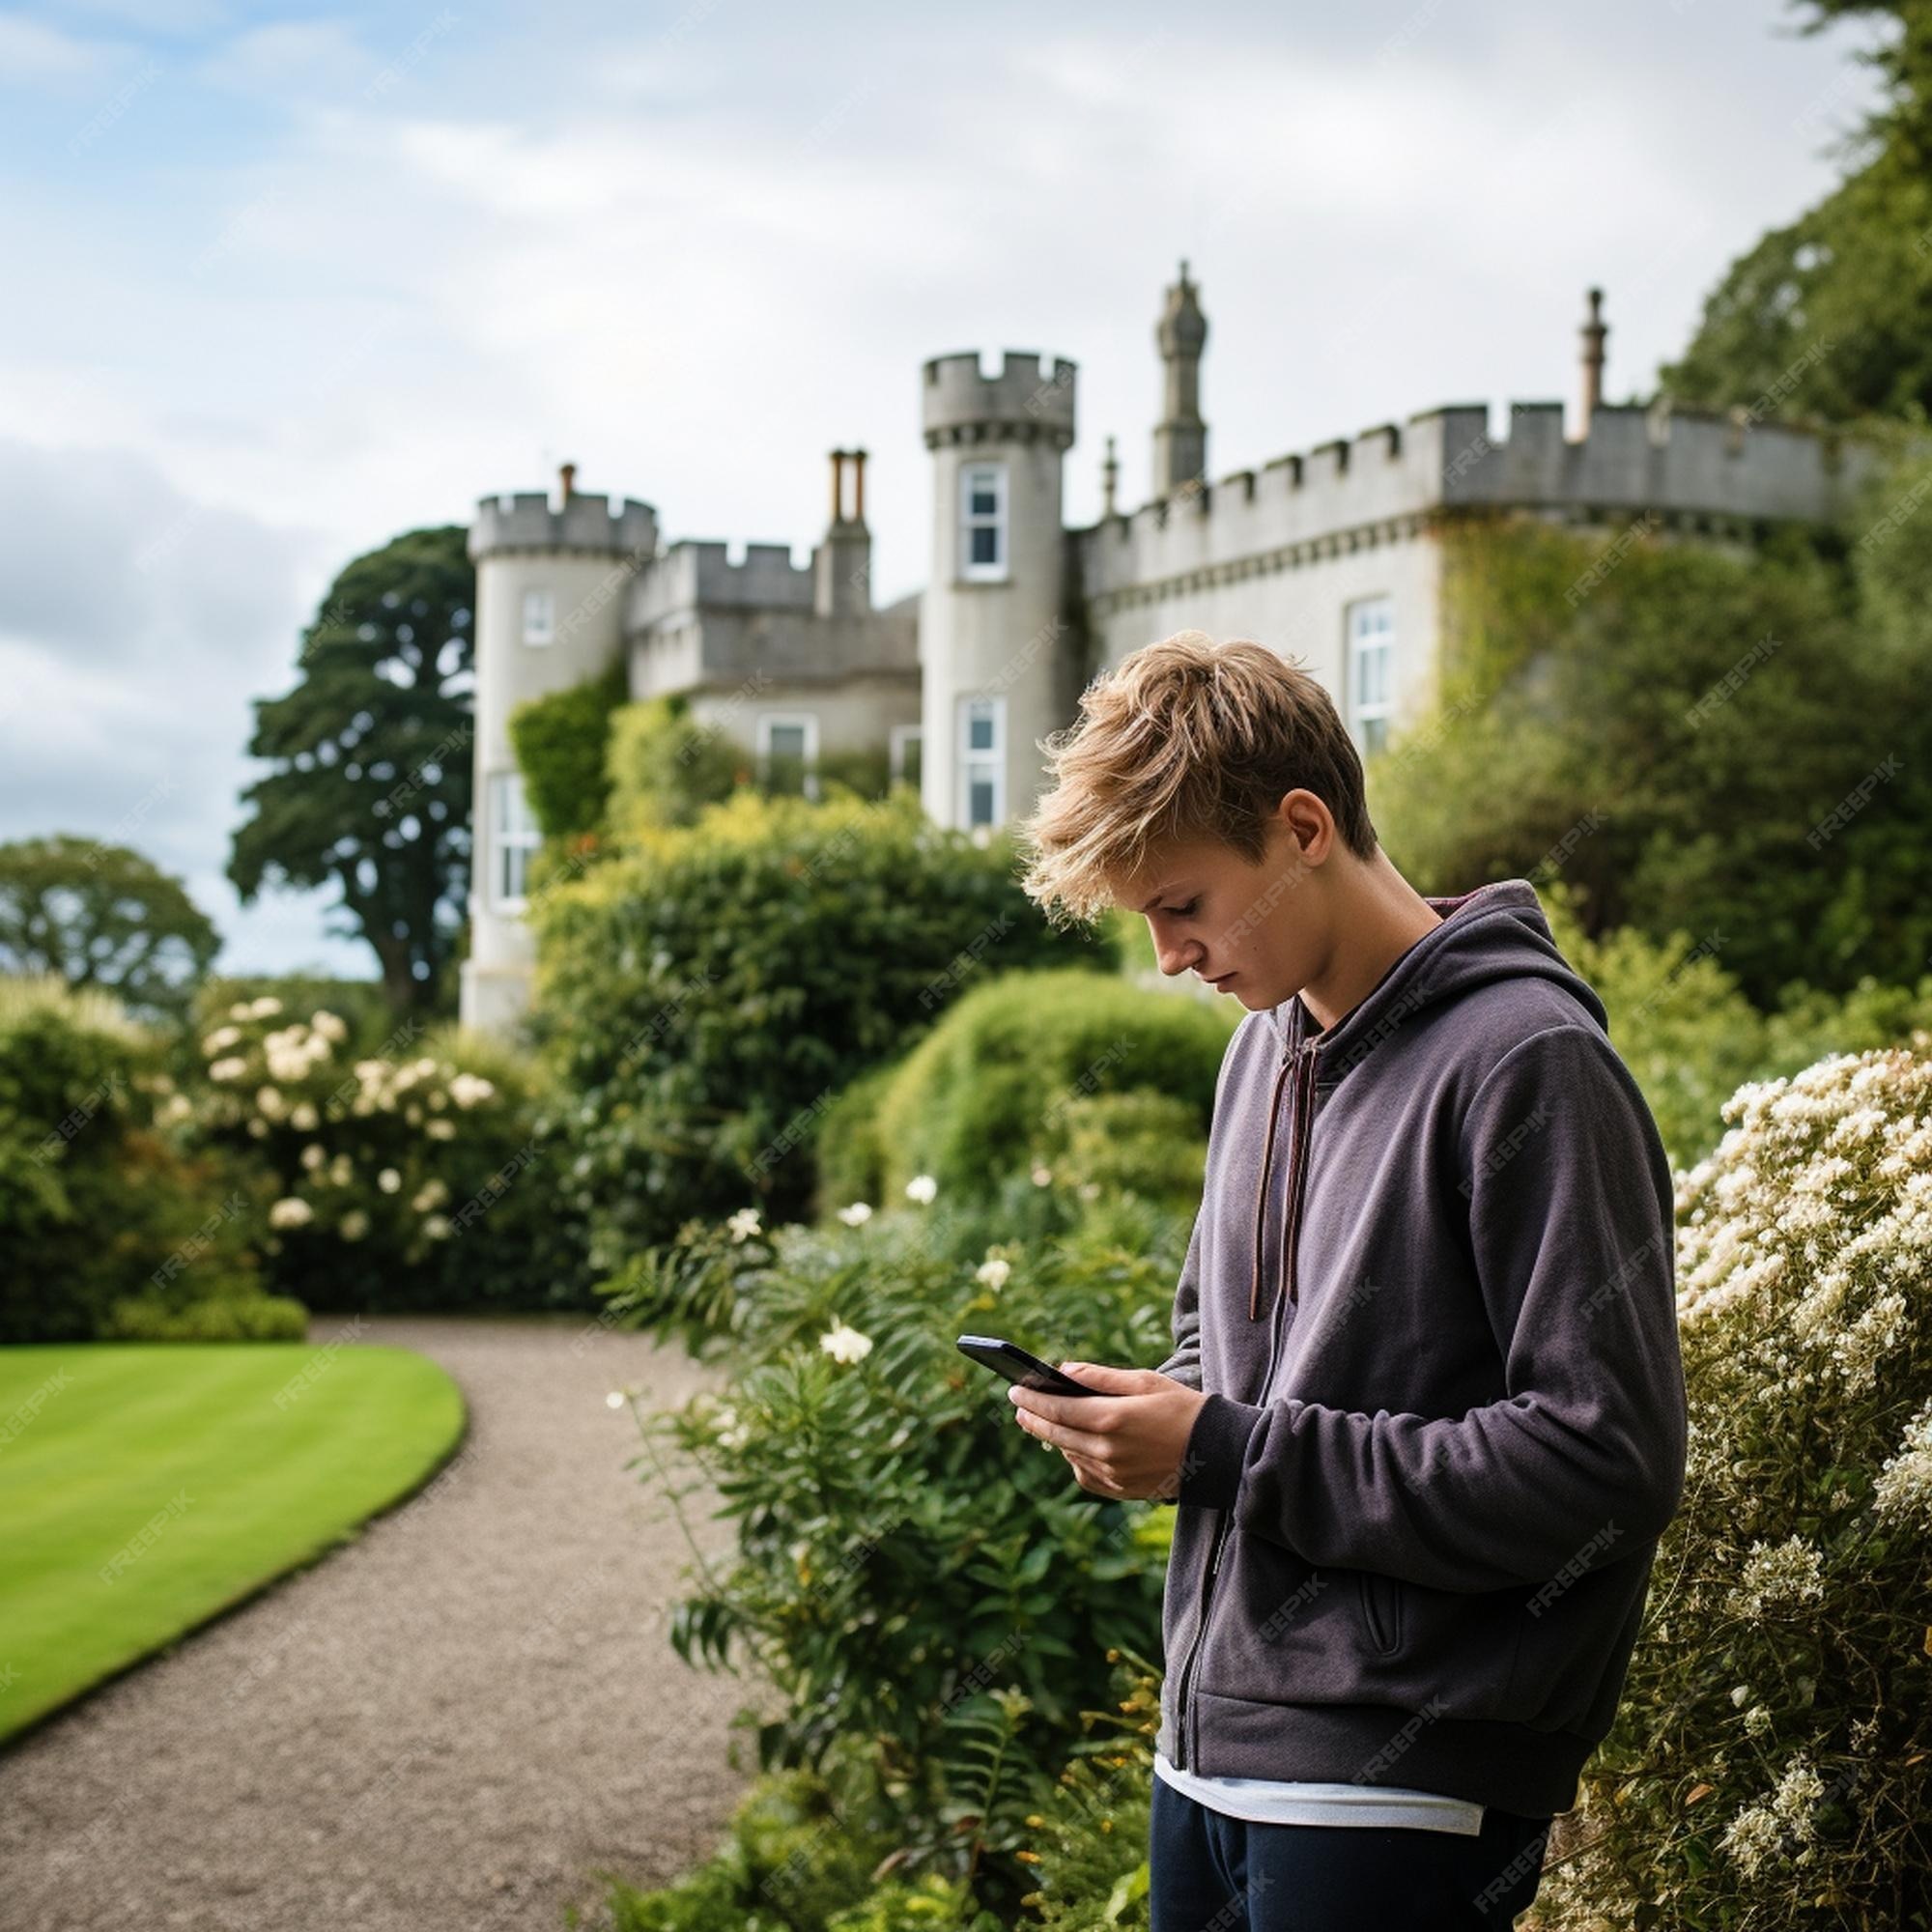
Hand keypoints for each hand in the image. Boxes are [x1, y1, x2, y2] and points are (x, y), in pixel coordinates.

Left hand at [1008, 1362, 1209, 1501]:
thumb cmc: (1182, 1408)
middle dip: (1034, 1419)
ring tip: (1046, 1422)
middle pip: (1056, 1435)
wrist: (1217, 1452)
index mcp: (1112, 1419)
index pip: (1057, 1410)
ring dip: (1055, 1438)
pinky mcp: (1121, 1491)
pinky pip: (1085, 1475)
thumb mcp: (1144, 1381)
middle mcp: (1107, 1451)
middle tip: (1019, 1406)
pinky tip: (1075, 1447)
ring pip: (1069, 1455)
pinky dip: (1076, 1459)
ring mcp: (1113, 1475)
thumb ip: (1100, 1377)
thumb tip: (1063, 1370)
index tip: (1014, 1390)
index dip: (1032, 1400)